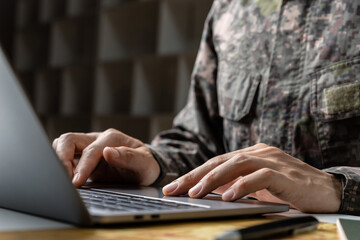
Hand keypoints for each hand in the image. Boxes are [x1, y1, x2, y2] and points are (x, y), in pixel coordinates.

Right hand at [52, 128, 159, 186]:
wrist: (144, 167)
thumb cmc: (145, 165)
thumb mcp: (144, 164)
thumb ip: (129, 158)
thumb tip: (108, 152)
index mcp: (112, 138)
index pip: (91, 150)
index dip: (82, 167)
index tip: (76, 183)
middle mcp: (98, 139)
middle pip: (69, 139)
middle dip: (62, 158)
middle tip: (63, 180)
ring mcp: (89, 146)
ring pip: (63, 144)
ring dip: (59, 159)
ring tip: (63, 180)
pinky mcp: (83, 156)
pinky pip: (65, 154)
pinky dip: (61, 164)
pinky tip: (65, 178)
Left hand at [162, 143, 341, 212]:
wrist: (326, 190)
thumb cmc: (290, 189)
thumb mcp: (258, 186)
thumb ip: (238, 184)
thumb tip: (211, 193)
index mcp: (251, 154)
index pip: (216, 162)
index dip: (193, 174)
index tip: (174, 187)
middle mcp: (258, 152)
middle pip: (220, 162)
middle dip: (194, 176)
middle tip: (174, 189)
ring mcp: (271, 160)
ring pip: (235, 165)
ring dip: (212, 180)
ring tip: (195, 193)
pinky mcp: (283, 172)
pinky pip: (259, 177)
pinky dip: (242, 186)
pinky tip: (228, 196)